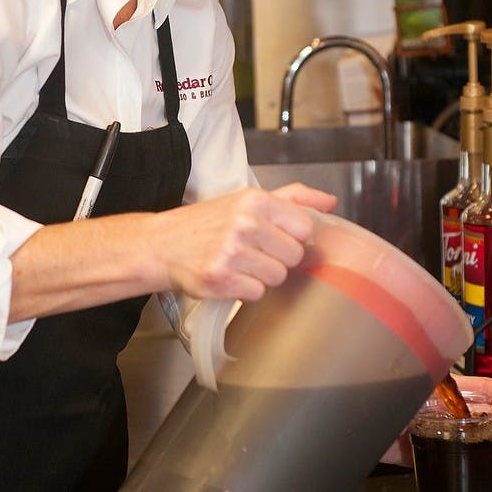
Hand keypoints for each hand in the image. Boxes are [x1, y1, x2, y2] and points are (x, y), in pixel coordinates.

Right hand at [150, 182, 335, 301]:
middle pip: (294, 256)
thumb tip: (330, 202)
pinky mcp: (221, 279)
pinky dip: (244, 290)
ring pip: (277, 277)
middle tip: (253, 252)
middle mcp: (245, 223)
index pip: (305, 228)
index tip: (274, 237)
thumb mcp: (246, 200)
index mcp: (255, 200)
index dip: (292, 237)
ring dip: (261, 276)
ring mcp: (232, 252)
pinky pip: (256, 293)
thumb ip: (292, 198)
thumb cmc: (206, 224)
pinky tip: (229, 276)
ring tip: (239, 264)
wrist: (161, 245)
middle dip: (277, 258)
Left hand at [381, 374, 491, 485]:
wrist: (349, 431)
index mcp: (438, 388)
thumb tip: (459, 395)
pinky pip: (458, 462)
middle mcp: (438, 408)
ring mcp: (433, 431)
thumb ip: (434, 391)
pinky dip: (480, 470)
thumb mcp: (410, 392)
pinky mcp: (424, 453)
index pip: (478, 387)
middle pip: (482, 415)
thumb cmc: (373, 403)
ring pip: (475, 439)